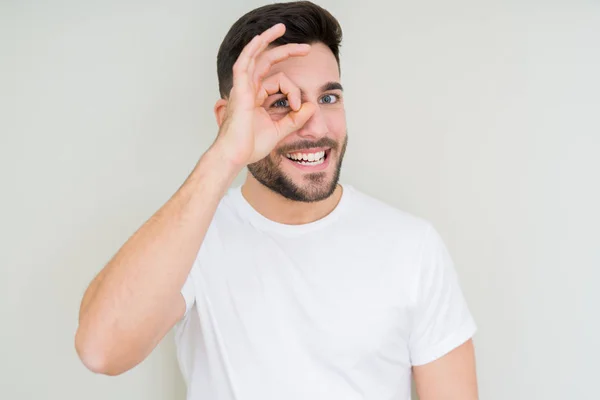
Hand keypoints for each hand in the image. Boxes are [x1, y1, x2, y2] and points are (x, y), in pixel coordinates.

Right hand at [212, 23, 316, 166]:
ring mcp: (242, 88)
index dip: (294, 91)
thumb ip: (295, 119)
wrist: (235, 156)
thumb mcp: (280, 131)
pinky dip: (251, 50)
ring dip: (268, 41)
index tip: (299, 108)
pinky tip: (260, 38)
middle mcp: (248, 89)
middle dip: (286, 51)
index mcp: (256, 98)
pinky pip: (243, 64)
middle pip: (267, 62)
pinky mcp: (239, 91)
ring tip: (282, 28)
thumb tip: (311, 106)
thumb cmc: (250, 146)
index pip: (279, 82)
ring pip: (255, 57)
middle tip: (306, 48)